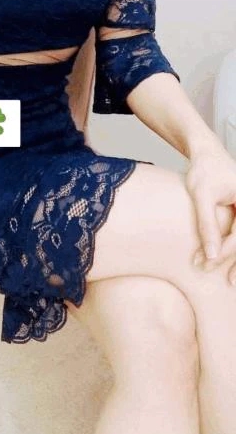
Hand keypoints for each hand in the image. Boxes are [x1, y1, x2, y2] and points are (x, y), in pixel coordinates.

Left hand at [185, 143, 235, 283]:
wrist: (207, 154)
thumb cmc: (204, 170)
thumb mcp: (201, 194)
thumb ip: (206, 223)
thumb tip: (210, 254)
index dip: (222, 251)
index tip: (203, 262)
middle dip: (234, 260)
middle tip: (222, 279)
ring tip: (230, 280)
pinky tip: (232, 266)